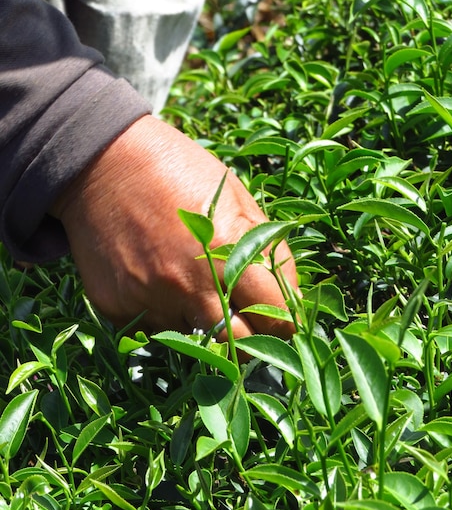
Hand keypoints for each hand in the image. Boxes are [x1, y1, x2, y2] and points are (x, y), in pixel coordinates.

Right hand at [51, 116, 297, 338]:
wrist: (103, 164)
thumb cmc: (180, 174)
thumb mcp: (236, 199)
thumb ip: (267, 251)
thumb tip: (289, 299)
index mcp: (229, 252)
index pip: (276, 317)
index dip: (284, 324)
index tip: (281, 321)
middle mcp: (191, 284)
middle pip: (238, 345)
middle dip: (250, 341)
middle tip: (246, 324)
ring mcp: (152, 300)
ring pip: (195, 340)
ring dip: (202, 324)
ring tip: (191, 288)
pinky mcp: (119, 309)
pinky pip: (154, 330)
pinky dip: (164, 316)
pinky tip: (156, 284)